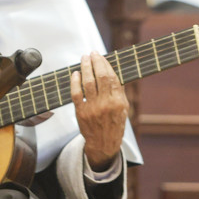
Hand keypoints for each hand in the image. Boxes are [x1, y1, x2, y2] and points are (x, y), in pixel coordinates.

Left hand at [70, 52, 128, 170]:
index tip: (101, 56)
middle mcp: (106, 104)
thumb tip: (111, 71)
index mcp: (119, 102)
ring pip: (87, 83)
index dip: (105, 64)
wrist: (103, 144)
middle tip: (92, 53)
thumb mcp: (123, 109)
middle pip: (100, 77)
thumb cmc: (114, 124)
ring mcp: (93, 108)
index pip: (112, 77)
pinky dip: (74, 82)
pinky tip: (75, 74)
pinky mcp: (81, 112)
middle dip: (95, 62)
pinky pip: (76, 93)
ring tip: (84, 58)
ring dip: (85, 68)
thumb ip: (118, 91)